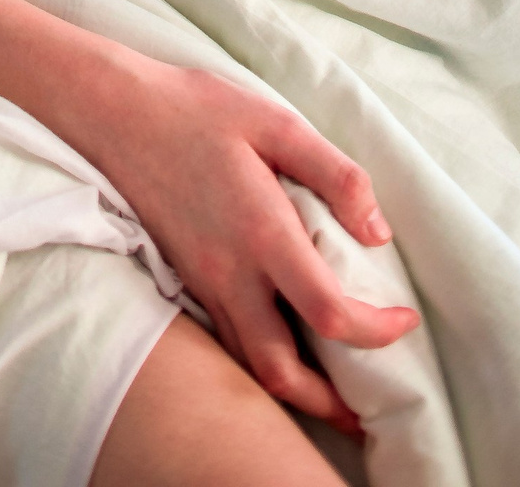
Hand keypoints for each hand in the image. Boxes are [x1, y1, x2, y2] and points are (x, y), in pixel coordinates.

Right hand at [46, 50, 418, 436]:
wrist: (115, 112)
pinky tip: (280, 348)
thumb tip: (379, 231)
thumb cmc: (197, 110)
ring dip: (294, 393)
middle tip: (366, 408)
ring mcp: (202, 282)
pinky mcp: (186, 280)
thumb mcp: (275, 122)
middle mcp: (230, 272)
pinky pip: (227, 342)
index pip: (328, 312)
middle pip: (281, 372)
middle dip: (329, 404)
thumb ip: (335, 175)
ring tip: (331, 396)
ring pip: (249, 367)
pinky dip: (258, 365)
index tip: (404, 319)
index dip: (376, 331)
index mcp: (262, 233)